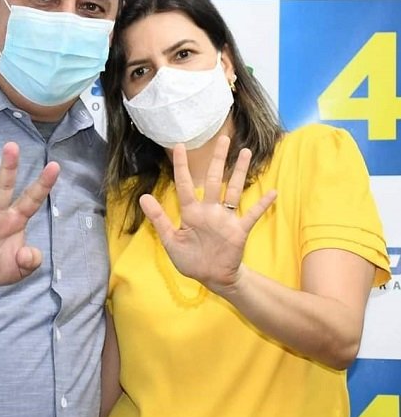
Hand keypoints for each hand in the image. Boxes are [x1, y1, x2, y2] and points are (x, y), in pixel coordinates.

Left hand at [139, 136, 275, 295]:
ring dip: (240, 172)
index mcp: (191, 212)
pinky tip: (273, 192)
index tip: (179, 146)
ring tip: (246, 152)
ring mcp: (225, 219)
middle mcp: (209, 210)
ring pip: (233, 190)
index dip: (181, 165)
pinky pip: (252, 215)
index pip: (184, 184)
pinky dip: (262, 205)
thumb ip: (159, 219)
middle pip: (213, 180)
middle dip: (218, 159)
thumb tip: (144, 197)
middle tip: (223, 138)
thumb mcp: (171, 241)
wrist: (212, 278)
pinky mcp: (239, 230)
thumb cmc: (191, 259)